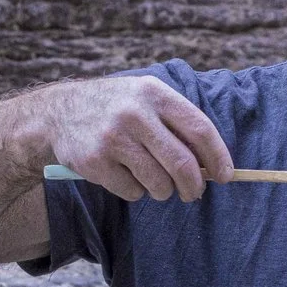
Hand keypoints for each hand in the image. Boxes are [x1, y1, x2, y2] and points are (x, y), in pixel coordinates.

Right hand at [39, 73, 233, 200]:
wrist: (59, 112)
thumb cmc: (117, 108)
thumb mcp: (146, 98)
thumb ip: (178, 123)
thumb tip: (213, 165)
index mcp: (154, 93)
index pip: (200, 129)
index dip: (218, 157)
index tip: (227, 176)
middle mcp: (135, 113)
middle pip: (183, 164)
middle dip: (194, 186)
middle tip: (193, 193)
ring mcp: (113, 138)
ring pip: (158, 184)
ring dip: (162, 190)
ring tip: (151, 178)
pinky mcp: (95, 162)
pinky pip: (132, 192)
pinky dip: (134, 191)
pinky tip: (122, 174)